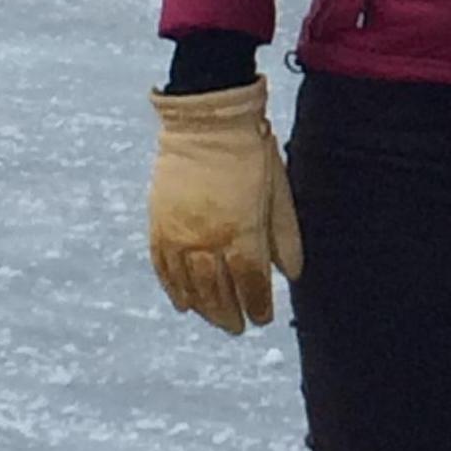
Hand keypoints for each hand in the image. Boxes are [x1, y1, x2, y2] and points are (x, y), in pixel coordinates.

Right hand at [147, 82, 303, 333]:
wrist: (206, 123)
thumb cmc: (251, 155)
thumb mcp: (278, 192)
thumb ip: (285, 236)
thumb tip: (292, 274)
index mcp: (242, 231)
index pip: (251, 282)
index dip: (258, 305)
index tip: (263, 319)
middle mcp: (208, 239)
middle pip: (218, 291)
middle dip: (231, 313)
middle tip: (240, 327)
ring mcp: (179, 234)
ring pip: (189, 285)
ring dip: (204, 308)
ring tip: (216, 321)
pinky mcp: (158, 225)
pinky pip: (163, 268)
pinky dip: (173, 290)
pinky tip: (183, 304)